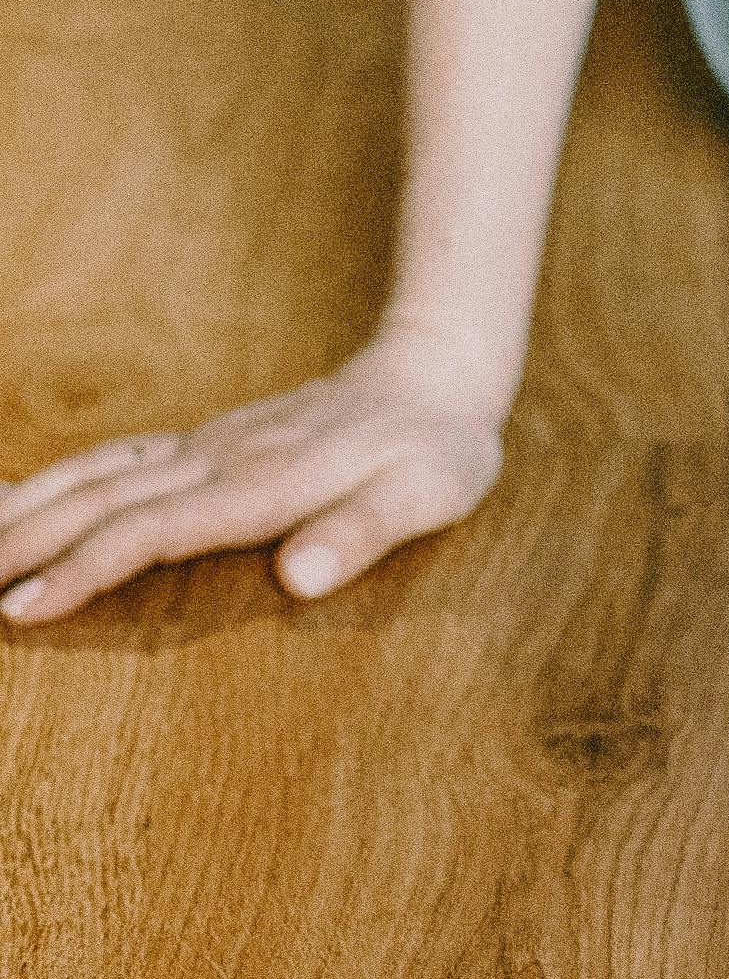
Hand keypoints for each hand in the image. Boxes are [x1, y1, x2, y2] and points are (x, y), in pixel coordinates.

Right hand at [0, 329, 510, 625]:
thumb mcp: (426, 494)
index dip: (85, 569)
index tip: (23, 606)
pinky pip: (112, 458)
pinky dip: (53, 480)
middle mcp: (216, 460)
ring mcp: (204, 447)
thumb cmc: (436, 448)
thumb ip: (361, 533)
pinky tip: (14, 497)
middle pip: (98, 500)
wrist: (434, 372)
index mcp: (261, 484)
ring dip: (23, 508)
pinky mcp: (204, 443)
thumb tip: (299, 578)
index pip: (152, 530)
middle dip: (21, 542)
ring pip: (93, 474)